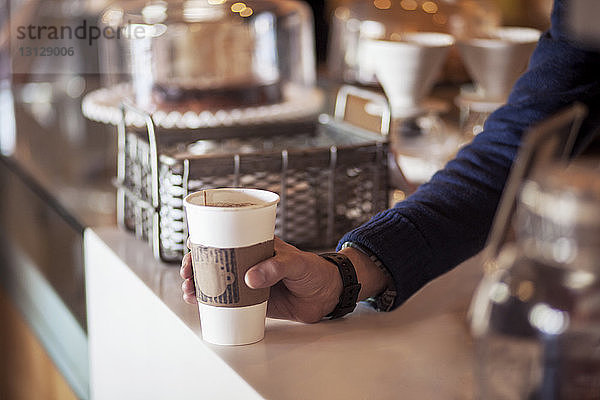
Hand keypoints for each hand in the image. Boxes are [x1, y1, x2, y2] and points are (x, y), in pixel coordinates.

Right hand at [179, 238, 342, 322]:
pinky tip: (199, 304)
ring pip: (216, 282)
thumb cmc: (314, 270)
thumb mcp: (296, 262)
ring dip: (199, 286)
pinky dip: (211, 303)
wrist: (327, 294)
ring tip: (189, 292)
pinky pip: (227, 302)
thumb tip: (250, 278)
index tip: (192, 249)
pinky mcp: (252, 302)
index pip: (225, 239)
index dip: (204, 242)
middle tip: (188, 275)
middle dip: (195, 266)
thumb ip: (275, 268)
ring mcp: (248, 282)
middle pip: (214, 261)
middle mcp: (248, 262)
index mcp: (256, 245)